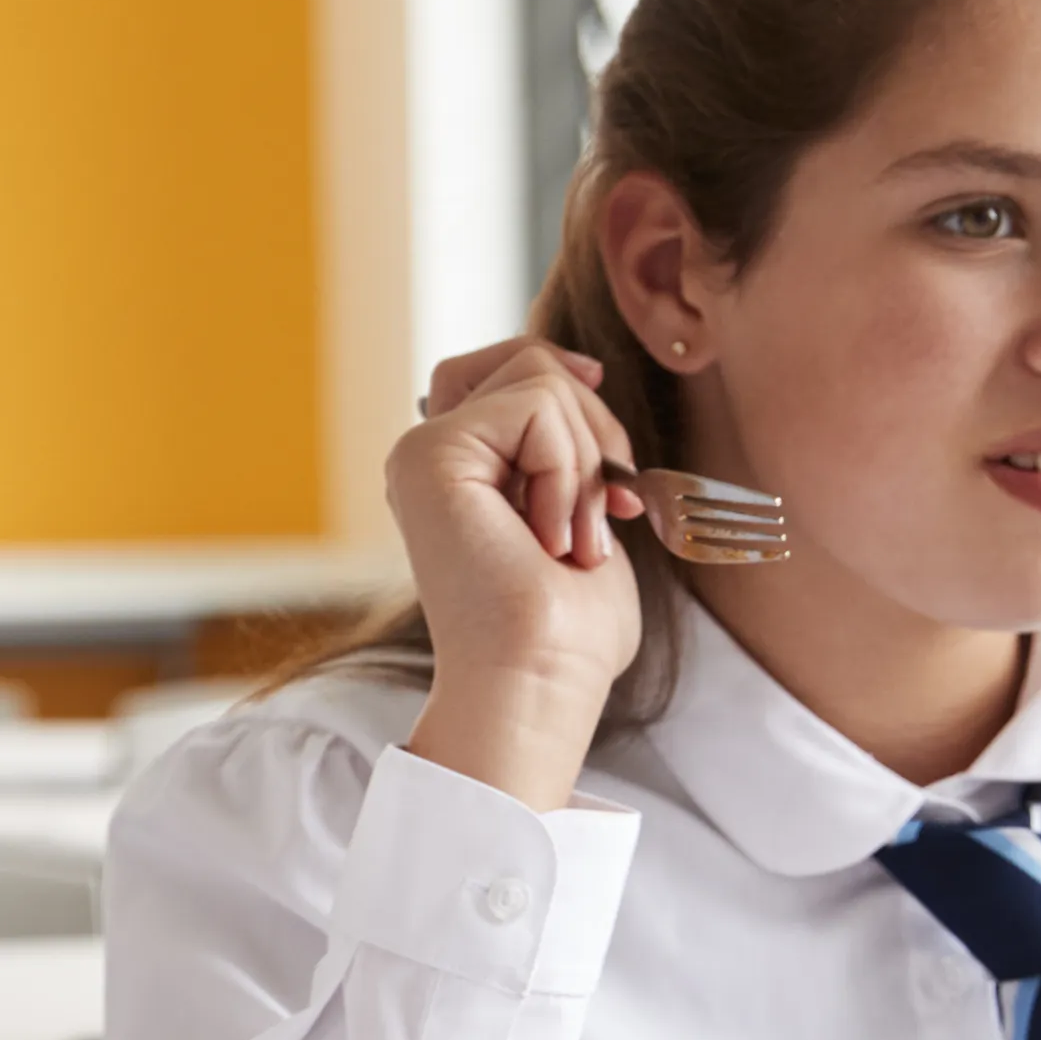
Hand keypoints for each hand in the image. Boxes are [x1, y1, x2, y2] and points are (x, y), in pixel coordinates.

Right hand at [390, 334, 646, 809]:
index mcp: (458, 472)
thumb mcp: (579, 510)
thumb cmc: (566, 628)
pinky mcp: (430, 455)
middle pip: (527, 359)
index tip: (618, 464)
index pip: (515, 373)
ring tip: (572, 540)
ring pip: (540, 378)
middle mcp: (429, 457)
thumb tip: (580, 373)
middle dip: (594, 422)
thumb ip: (567, 444)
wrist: (537, 680)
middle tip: (606, 511)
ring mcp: (422, 452)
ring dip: (586, 461)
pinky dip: (569, 469)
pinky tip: (550, 537)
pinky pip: (536, 405)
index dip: (575, 393)